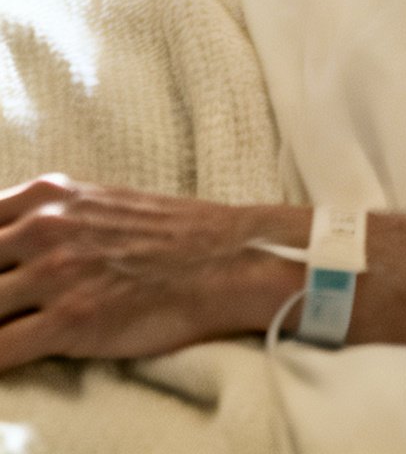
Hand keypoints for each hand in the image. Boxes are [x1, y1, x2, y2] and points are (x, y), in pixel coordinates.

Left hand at [0, 177, 296, 370]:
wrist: (226, 258)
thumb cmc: (165, 235)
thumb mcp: (94, 204)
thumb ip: (41, 220)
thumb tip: (5, 249)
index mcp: (47, 195)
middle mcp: (43, 227)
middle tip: (1, 310)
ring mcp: (56, 273)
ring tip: (4, 334)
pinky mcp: (70, 321)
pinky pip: (0, 352)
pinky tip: (3, 367)